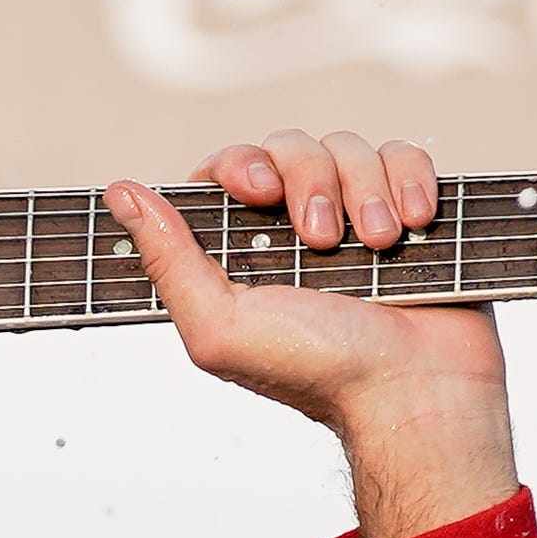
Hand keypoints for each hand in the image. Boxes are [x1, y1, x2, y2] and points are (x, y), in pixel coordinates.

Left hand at [105, 132, 519, 537]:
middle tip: (321, 239)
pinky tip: (413, 223)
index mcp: (247, 254)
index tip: (259, 192)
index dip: (240, 165)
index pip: (228, 170)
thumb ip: (168, 262)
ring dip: (364, 190)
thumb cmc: (319, 374)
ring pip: (349, 148)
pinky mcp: (409, 211)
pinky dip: (409, 180)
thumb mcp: (219, 328)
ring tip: (377, 244)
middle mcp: (296, 232)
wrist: (414, 390)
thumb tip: (122, 195)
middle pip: (289, 147)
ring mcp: (355, 218)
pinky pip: (404, 157)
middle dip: (309, 181)